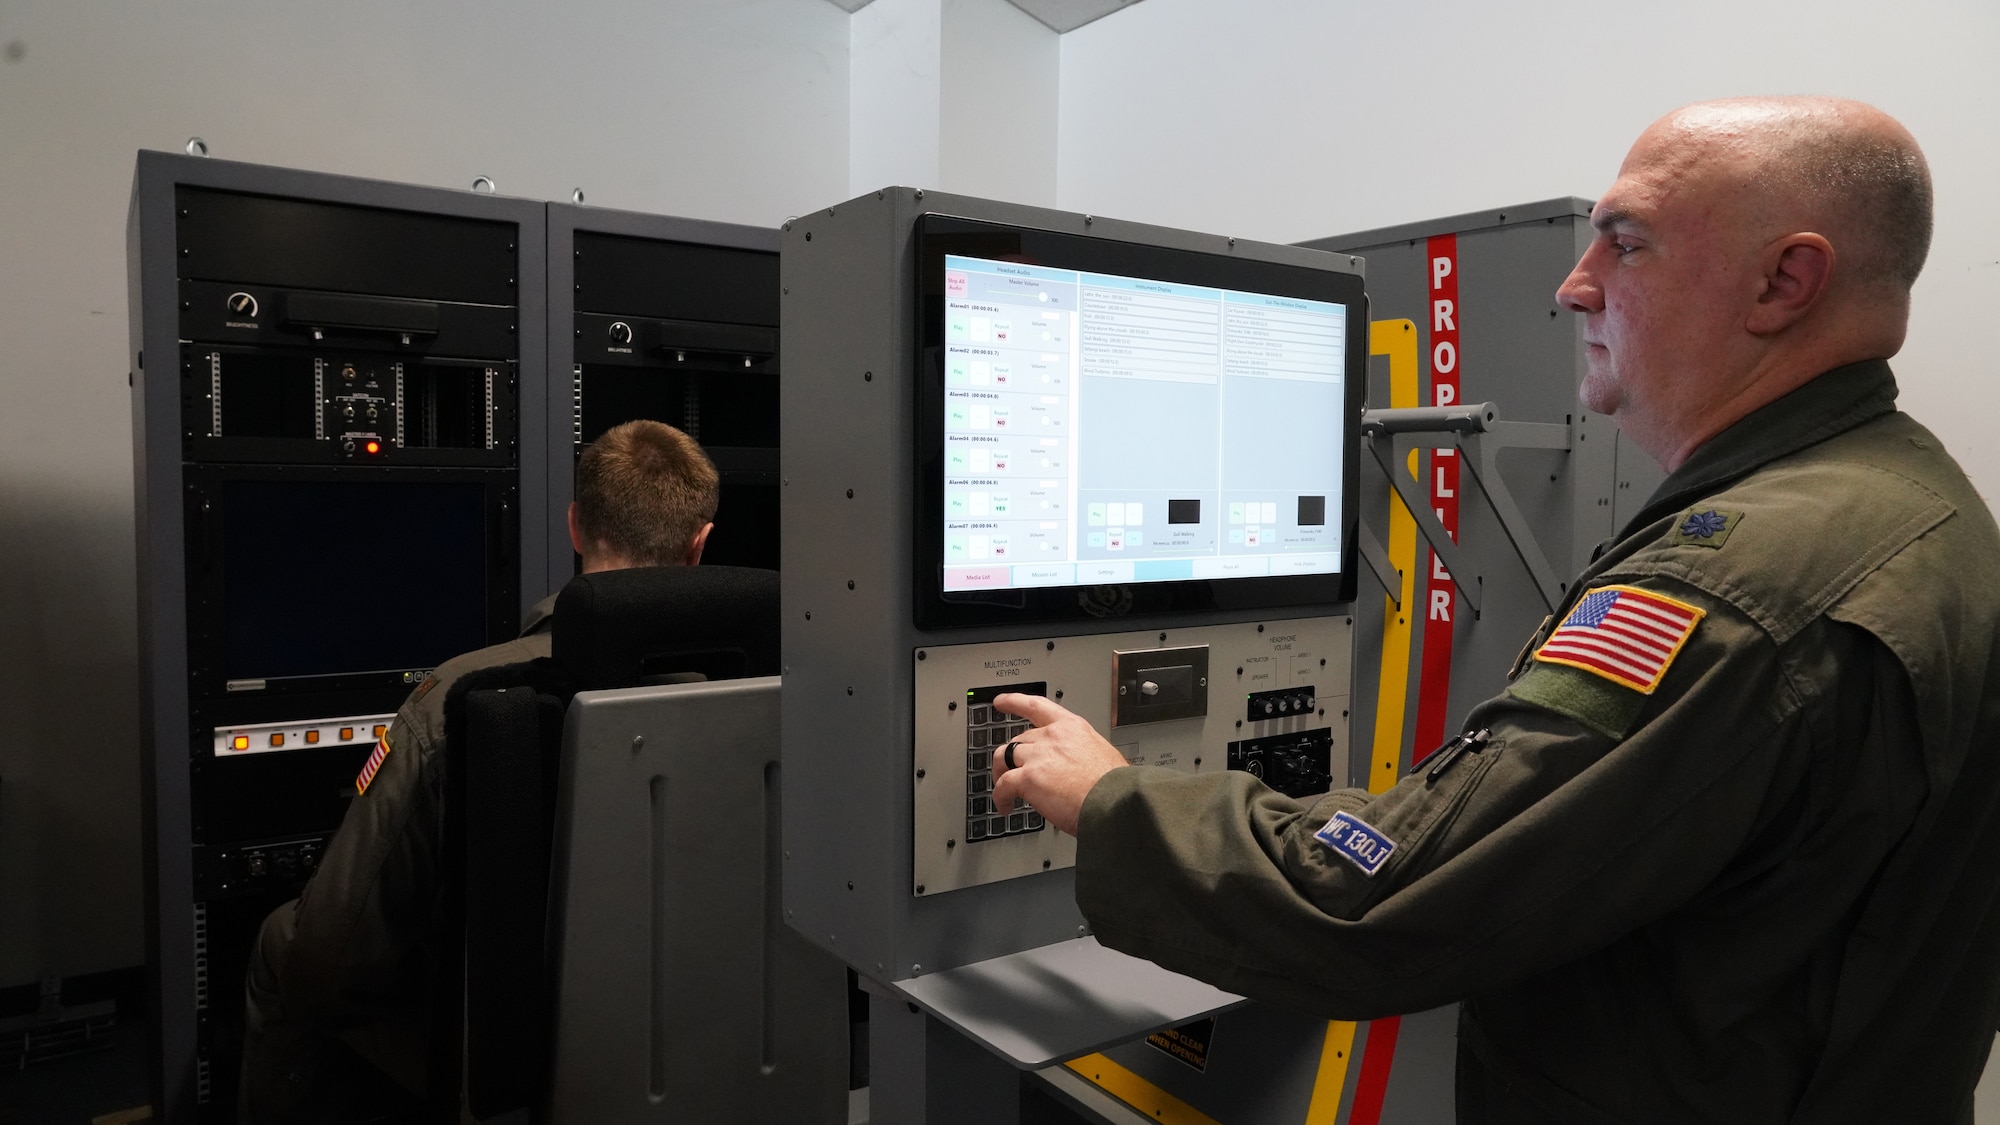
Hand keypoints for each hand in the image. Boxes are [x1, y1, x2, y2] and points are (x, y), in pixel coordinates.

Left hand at [988, 692, 1129, 836]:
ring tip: (1004, 790)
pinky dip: (1000, 797)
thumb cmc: (1114, 786)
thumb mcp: (1100, 754)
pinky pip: (1003, 785)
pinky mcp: (1029, 778)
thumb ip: (1080, 753)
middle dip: (1011, 756)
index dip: (1014, 702)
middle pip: (1018, 739)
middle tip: (1010, 772)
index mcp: (1071, 727)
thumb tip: (1075, 767)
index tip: (1001, 701)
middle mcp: (1052, 737)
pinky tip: (1005, 806)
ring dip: (1000, 773)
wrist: (1116, 802)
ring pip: (1004, 757)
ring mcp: (1038, 756)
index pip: (1036, 706)